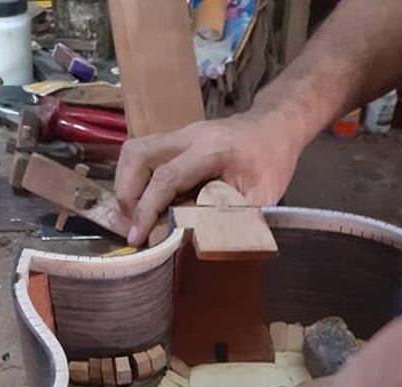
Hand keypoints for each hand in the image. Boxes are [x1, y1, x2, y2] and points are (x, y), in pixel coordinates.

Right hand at [115, 112, 301, 245]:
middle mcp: (188, 136)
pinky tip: (147, 204)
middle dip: (127, 195)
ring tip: (136, 217)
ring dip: (127, 185)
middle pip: (137, 155)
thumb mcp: (263, 196)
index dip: (147, 210)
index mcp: (211, 149)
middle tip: (134, 227)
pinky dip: (136, 181)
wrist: (274, 127)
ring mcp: (178, 134)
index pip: (166, 178)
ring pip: (134, 151)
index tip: (137, 238)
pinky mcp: (174, 140)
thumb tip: (201, 245)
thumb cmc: (272, 162)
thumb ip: (233, 218)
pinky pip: (143, 156)